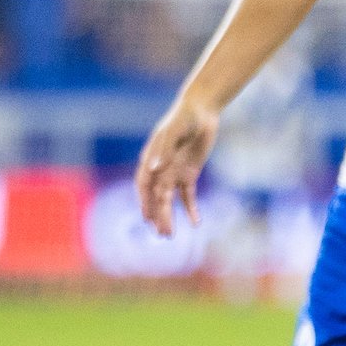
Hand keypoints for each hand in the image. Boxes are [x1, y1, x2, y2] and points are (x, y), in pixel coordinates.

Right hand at [135, 95, 218, 237]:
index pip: (144, 184)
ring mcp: (173, 173)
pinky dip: (190, 209)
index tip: (147, 217)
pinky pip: (188, 196)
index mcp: (151, 159)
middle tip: (162, 233)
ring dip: (169, 216)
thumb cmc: (185, 117)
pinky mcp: (189, 174)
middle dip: (158, 215)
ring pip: (169, 200)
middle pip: (156, 196)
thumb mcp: (175, 130)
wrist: (202, 111)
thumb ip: (164, 148)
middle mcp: (160, 169)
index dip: (144, 201)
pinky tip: (195, 223)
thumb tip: (154, 168)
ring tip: (169, 235)